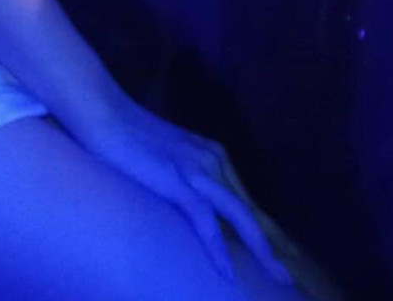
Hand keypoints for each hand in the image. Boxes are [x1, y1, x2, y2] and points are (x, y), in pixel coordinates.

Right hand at [76, 94, 294, 287]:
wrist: (102, 113)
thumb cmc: (127, 136)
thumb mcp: (167, 158)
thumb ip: (184, 177)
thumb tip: (190, 205)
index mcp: (212, 155)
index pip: (245, 200)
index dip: (265, 229)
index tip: (281, 255)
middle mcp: (213, 161)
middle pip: (251, 211)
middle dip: (274, 245)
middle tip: (290, 279)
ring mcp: (196, 170)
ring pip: (240, 217)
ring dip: (262, 251)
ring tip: (278, 279)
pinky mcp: (177, 180)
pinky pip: (205, 221)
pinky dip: (218, 249)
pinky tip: (226, 273)